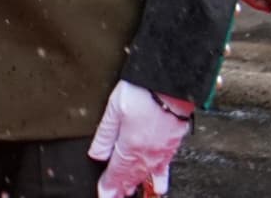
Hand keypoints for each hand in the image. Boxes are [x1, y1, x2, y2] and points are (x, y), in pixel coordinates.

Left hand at [89, 80, 193, 196]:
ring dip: (138, 184)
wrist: (172, 83)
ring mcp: (162, 150)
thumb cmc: (143, 90)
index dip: (109, 185)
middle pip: (132, 175)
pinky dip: (160, 179)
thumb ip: (105, 134)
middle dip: (122, 187)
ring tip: (130, 193)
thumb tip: (96, 154)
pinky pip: (164, 168)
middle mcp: (147, 152)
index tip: (104, 193)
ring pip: (148, 174)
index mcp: (131, 145)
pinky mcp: (173, 143)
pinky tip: (160, 185)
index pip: (117, 171)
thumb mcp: (114, 108)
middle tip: (114, 196)